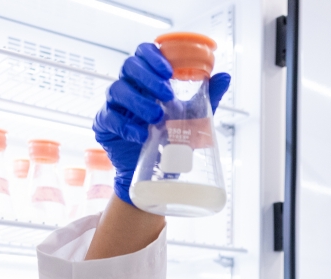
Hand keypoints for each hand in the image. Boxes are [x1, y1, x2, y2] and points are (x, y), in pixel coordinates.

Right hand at [93, 43, 230, 204]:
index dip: (153, 56)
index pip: (143, 53)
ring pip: (117, 90)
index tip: (169, 71)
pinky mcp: (104, 124)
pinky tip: (141, 135)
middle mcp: (130, 87)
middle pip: (129, 66)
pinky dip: (126, 126)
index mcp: (148, 80)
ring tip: (157, 118)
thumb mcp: (195, 119)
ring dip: (139, 102)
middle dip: (148, 78)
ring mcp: (114, 105)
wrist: (158, 172)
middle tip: (167, 95)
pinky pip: (109, 118)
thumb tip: (225, 77)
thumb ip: (208, 97)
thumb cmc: (173, 140)